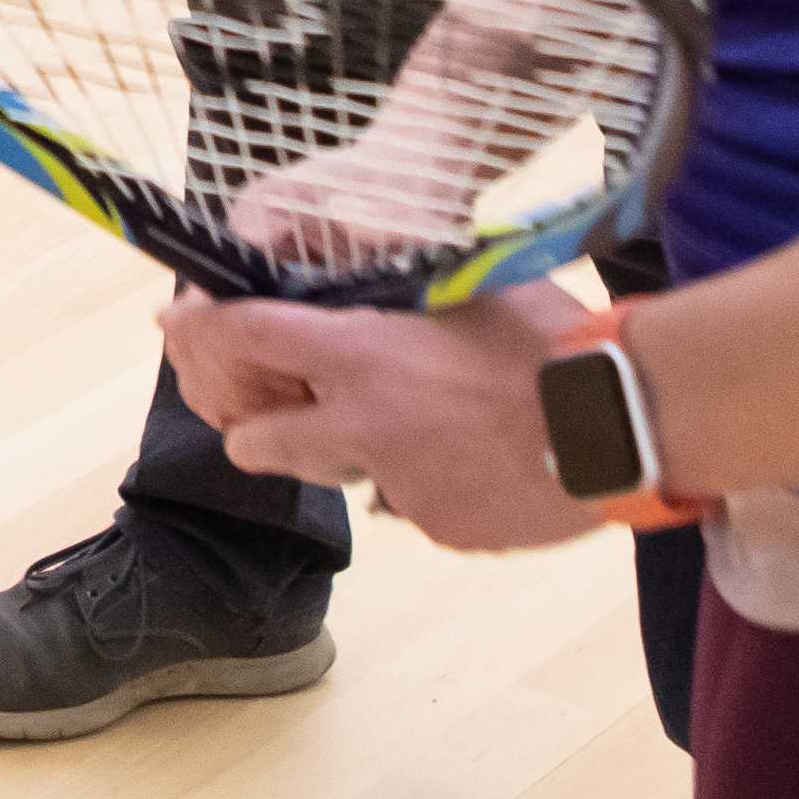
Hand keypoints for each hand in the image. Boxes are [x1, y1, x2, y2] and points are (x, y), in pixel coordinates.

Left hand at [167, 285, 602, 552]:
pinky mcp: (442, 529)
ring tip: (423, 427)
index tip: (176, 324)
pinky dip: (434, 485)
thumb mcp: (468, 287)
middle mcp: (362, 426)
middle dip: (254, 430)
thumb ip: (407, 290)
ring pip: (344, 475)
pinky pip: (416, 506)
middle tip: (275, 415)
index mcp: (361, 354)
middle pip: (256, 443)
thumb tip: (376, 269)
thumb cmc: (552, 340)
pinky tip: (483, 458)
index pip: (244, 338)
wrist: (622, 423)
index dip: (198, 331)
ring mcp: (400, 487)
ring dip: (356, 455)